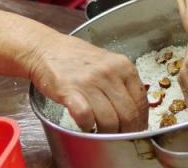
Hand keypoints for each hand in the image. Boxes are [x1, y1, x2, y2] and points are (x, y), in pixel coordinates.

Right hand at [26, 33, 147, 132]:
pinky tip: (86, 126)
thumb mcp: (108, 63)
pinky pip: (85, 116)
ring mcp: (89, 81)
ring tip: (102, 134)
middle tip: (121, 139)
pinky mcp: (69, 90)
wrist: (46, 49)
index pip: (141, 101)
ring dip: (107, 134)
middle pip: (128, 114)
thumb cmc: (77, 58)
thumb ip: (122, 82)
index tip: (137, 130)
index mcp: (123, 66)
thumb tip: (136, 111)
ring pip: (109, 119)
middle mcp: (109, 72)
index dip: (141, 121)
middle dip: (126, 132)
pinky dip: (88, 126)